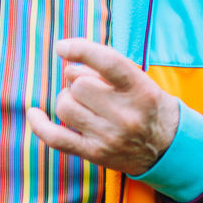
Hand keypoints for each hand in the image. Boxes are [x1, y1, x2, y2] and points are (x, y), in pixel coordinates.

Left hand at [27, 38, 180, 173]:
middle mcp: (127, 115)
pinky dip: (39, 125)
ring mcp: (110, 137)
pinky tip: (34, 113)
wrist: (168, 148)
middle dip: (78, 82)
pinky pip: (56, 138)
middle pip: (78, 85)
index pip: (108, 62)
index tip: (61, 47)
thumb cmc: (145, 104)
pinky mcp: (95, 154)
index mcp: (141, 90)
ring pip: (65, 106)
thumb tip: (67, 63)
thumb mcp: (138, 79)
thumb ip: (104, 66)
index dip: (80, 49)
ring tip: (84, 105)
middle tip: (91, 88)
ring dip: (68, 100)